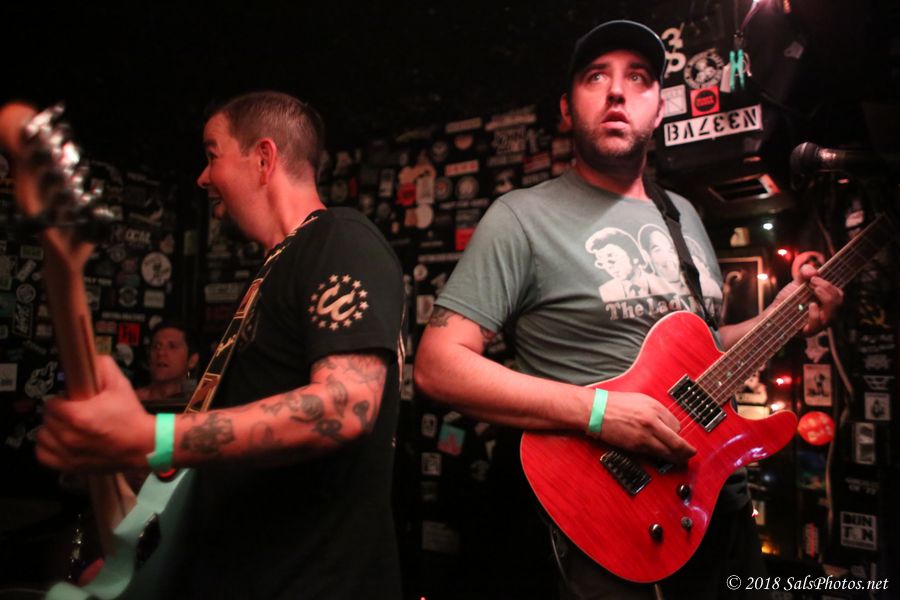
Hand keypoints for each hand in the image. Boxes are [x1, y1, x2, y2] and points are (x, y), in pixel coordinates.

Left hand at [37, 355, 154, 471]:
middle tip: (74, 411)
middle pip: (47, 419)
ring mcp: (68, 454)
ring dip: (52, 429)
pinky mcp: (69, 466)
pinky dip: (49, 448)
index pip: (51, 403)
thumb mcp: (120, 384)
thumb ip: (102, 365)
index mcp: (78, 416)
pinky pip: (43, 455)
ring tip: (67, 426)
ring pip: (43, 436)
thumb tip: (89, 358)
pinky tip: (61, 441)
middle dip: (58, 413)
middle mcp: (69, 437)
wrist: (143, 444)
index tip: (72, 400)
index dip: (62, 399)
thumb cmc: (131, 417)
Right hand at [597, 391, 696, 463]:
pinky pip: (655, 453)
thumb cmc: (613, 404)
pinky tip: (664, 458)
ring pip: (668, 450)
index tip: (679, 439)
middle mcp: (653, 419)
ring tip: (680, 460)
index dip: (679, 435)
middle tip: (689, 454)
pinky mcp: (636, 444)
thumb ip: (654, 412)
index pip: (676, 425)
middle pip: (677, 440)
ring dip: (676, 457)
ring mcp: (645, 433)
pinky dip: (661, 457)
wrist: (595, 410)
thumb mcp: (639, 401)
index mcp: (654, 406)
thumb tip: (665, 424)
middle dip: (686, 450)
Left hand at [773, 264, 843, 334]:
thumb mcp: (797, 282)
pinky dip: (816, 314)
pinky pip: (818, 325)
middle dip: (828, 288)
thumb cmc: (788, 298)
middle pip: (838, 303)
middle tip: (812, 282)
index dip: (830, 285)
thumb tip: (814, 273)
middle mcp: (826, 314)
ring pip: (832, 315)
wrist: (772, 312)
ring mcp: (818, 324)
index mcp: (827, 303)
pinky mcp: (808, 332)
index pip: (839, 295)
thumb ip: (805, 272)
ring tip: (814, 289)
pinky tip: (811, 305)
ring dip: (826, 298)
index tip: (814, 278)